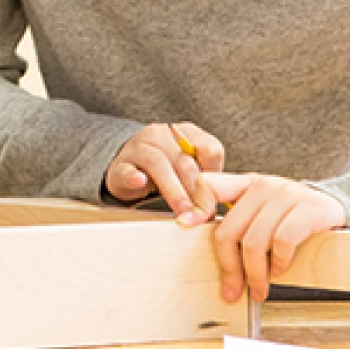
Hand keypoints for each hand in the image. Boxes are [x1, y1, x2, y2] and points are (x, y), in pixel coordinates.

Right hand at [104, 122, 224, 224]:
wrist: (128, 167)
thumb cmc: (166, 171)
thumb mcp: (188, 169)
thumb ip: (206, 180)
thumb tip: (230, 206)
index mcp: (185, 133)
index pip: (208, 148)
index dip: (216, 176)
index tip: (218, 199)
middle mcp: (161, 135)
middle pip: (184, 160)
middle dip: (196, 192)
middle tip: (204, 215)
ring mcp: (138, 147)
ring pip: (157, 163)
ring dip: (173, 190)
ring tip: (183, 212)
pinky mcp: (119, 165)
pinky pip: (126, 169)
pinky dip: (133, 176)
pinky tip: (139, 182)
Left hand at [198, 172, 347, 302]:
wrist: (335, 207)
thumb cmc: (292, 216)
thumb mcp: (261, 212)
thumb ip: (237, 222)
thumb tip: (213, 256)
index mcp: (245, 184)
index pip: (209, 184)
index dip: (196, 206)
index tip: (185, 226)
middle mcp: (262, 185)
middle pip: (229, 230)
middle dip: (229, 268)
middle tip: (234, 290)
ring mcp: (286, 194)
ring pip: (254, 242)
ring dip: (255, 273)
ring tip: (260, 288)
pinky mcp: (309, 209)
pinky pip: (283, 240)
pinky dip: (279, 262)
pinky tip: (279, 270)